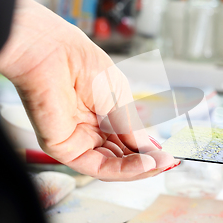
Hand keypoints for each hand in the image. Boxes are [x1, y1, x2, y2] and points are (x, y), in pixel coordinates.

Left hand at [0, 0, 178, 180]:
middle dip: (145, 164)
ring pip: (110, 167)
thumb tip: (151, 152)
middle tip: (166, 163)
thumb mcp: (121, 99)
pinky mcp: (64, 149)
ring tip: (159, 164)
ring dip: (138, 169)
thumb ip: (132, 129)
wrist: (55, 52)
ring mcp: (77, 141)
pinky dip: (123, 169)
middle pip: (120, 159)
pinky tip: (144, 163)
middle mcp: (89, 132)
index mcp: (102, 117)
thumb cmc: (83, 64)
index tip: (168, 155)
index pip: (126, 143)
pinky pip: (96, 167)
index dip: (147, 151)